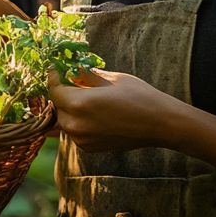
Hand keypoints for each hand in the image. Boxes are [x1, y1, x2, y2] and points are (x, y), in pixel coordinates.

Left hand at [49, 68, 181, 152]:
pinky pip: (74, 131)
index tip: (55, 68)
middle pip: (57, 105)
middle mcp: (76, 124)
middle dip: (62, 93)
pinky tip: (94, 113)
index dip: (53, 77)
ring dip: (69, 108)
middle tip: (72, 81)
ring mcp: (81, 139)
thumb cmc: (139, 97)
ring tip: (86, 97)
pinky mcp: (88, 147)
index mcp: (79, 104)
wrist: (161, 124)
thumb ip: (85, 75)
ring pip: (64, 119)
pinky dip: (78, 121)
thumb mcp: (110, 79)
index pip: (54, 90)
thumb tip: (70, 68)